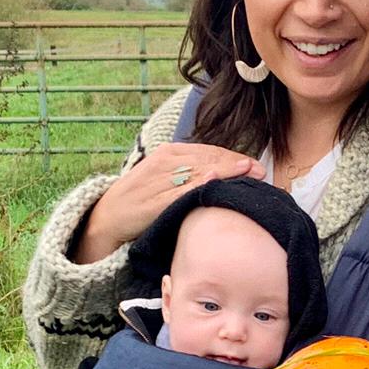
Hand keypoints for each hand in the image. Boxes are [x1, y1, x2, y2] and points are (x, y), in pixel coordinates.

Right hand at [72, 143, 265, 263]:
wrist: (107, 217)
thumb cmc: (142, 199)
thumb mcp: (166, 179)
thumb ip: (191, 174)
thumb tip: (223, 175)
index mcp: (170, 152)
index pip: (208, 151)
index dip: (233, 158)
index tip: (255, 165)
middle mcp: (165, 161)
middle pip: (208, 159)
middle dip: (235, 164)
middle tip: (260, 171)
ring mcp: (158, 179)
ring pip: (198, 171)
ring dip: (225, 171)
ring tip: (248, 173)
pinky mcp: (153, 199)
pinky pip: (179, 191)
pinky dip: (197, 185)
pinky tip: (214, 181)